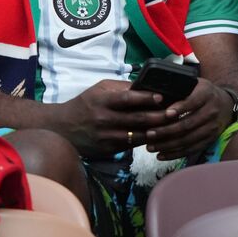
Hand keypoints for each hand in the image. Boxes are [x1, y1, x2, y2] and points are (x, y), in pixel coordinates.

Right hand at [57, 79, 172, 157]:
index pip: (127, 99)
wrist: (62, 128)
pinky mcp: (108, 150)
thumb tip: (146, 86)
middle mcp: (104, 119)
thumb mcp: (99, 90)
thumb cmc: (85, 104)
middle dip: (159, 117)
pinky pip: (132, 145)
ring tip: (173, 126)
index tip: (161, 97)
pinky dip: (146, 141)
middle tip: (175, 113)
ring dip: (157, 131)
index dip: (146, 98)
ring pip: (138, 135)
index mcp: (102, 101)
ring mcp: (106, 137)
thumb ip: (121, 88)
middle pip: (137, 119)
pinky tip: (158, 137)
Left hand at [144, 78, 232, 160]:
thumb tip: (155, 95)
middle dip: (166, 131)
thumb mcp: (195, 83)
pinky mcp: (211, 139)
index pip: (193, 101)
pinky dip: (176, 153)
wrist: (226, 103)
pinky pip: (192, 149)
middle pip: (188, 124)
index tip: (166, 114)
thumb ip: (179, 88)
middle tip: (149, 134)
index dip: (180, 108)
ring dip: (168, 145)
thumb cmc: (202, 92)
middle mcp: (211, 111)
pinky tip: (162, 155)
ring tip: (151, 146)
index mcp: (206, 94)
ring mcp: (212, 127)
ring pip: (188, 139)